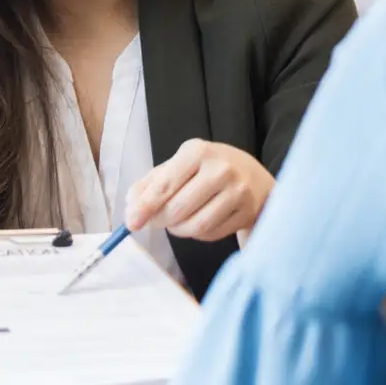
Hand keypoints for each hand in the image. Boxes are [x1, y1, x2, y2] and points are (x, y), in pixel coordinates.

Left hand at [125, 139, 274, 240]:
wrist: (254, 176)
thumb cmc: (207, 169)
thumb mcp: (179, 165)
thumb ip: (150, 184)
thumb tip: (131, 208)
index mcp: (197, 151)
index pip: (164, 185)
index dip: (145, 207)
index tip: (131, 223)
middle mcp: (220, 169)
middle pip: (177, 210)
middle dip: (160, 220)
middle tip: (156, 221)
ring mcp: (237, 191)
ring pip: (195, 226)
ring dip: (178, 230)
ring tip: (177, 222)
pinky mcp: (247, 212)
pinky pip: (211, 234)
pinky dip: (198, 234)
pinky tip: (199, 221)